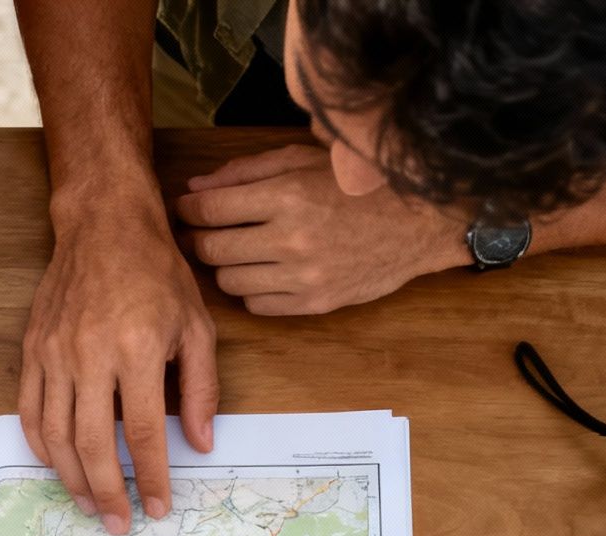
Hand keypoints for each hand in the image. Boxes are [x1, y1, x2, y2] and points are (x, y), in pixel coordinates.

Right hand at [19, 196, 217, 535]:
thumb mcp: (196, 327)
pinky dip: (42, 446)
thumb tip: (202, 444)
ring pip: (55, 435)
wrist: (103, 225)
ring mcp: (54, 353)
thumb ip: (201, 389)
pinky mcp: (32, 349)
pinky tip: (59, 466)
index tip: (158, 507)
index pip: (144, 432)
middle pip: (93, 443)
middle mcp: (89, 354)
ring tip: (90, 504)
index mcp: (135, 349)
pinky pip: (29, 411)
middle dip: (107, 491)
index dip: (152, 477)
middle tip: (119, 523)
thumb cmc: (156, 273)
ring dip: (72, 478)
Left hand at [177, 144, 467, 314]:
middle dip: (199, 238)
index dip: (187, 209)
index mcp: (287, 195)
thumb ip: (245, 173)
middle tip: (203, 231)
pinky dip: (253, 290)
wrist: (419, 221)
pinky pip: (257, 306)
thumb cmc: (358, 185)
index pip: (208, 209)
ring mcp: (303, 276)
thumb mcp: (303, 160)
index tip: (186, 208)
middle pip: (211, 249)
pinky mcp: (315, 303)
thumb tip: (194, 189)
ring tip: (239, 250)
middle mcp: (291, 239)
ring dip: (226, 266)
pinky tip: (266, 272)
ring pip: (229, 281)